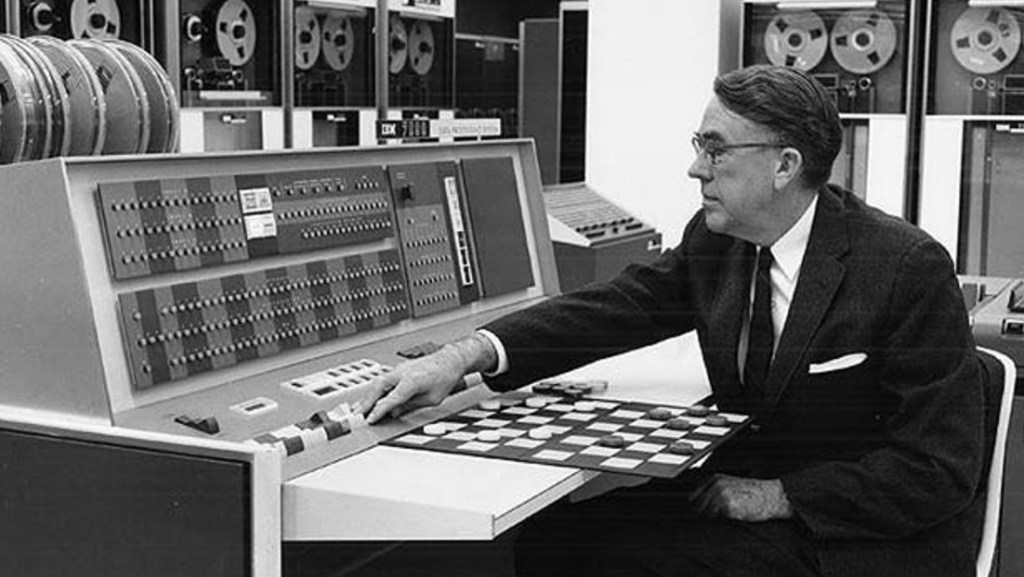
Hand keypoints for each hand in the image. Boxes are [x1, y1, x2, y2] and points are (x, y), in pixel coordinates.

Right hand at [362, 334, 497, 423]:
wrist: (449, 360)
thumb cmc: (444, 378)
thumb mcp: (432, 400)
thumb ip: (411, 406)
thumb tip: (395, 412)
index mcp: (412, 381)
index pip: (391, 399)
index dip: (378, 411)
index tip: (370, 420)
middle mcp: (402, 373)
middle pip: (378, 388)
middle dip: (366, 403)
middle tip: (356, 416)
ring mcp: (399, 369)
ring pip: (378, 383)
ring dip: (368, 396)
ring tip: (358, 409)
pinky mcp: (399, 369)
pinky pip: (383, 380)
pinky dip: (375, 390)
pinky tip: (371, 399)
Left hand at [688, 474, 792, 521]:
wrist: (771, 496)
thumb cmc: (754, 492)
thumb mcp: (731, 484)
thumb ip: (715, 490)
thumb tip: (698, 503)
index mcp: (716, 478)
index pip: (693, 494)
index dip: (694, 504)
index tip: (695, 510)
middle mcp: (717, 485)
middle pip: (698, 505)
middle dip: (702, 512)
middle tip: (713, 515)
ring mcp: (722, 495)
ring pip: (707, 512)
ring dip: (713, 517)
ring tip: (727, 514)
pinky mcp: (728, 506)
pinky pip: (719, 518)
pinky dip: (724, 519)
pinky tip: (734, 514)